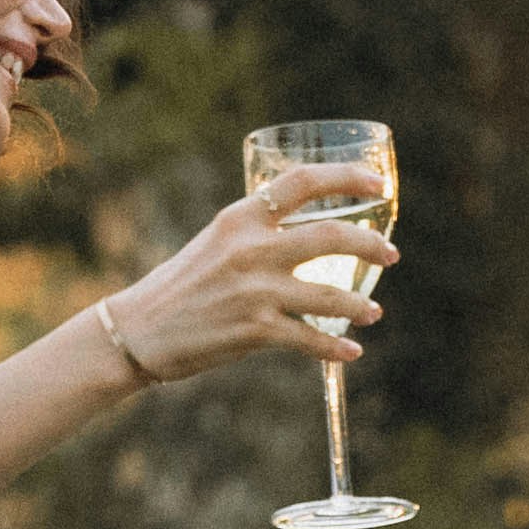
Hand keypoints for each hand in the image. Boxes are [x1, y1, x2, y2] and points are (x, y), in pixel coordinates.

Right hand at [91, 161, 402, 382]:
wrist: (138, 330)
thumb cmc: (180, 286)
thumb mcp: (216, 242)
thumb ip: (257, 234)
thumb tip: (304, 235)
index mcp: (241, 217)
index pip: (303, 181)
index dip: (347, 177)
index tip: (379, 183)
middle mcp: (250, 247)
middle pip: (330, 235)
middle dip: (370, 245)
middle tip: (391, 254)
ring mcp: (254, 290)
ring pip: (329, 295)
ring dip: (358, 304)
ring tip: (374, 311)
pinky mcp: (254, 330)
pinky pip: (309, 339)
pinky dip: (335, 348)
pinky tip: (351, 351)